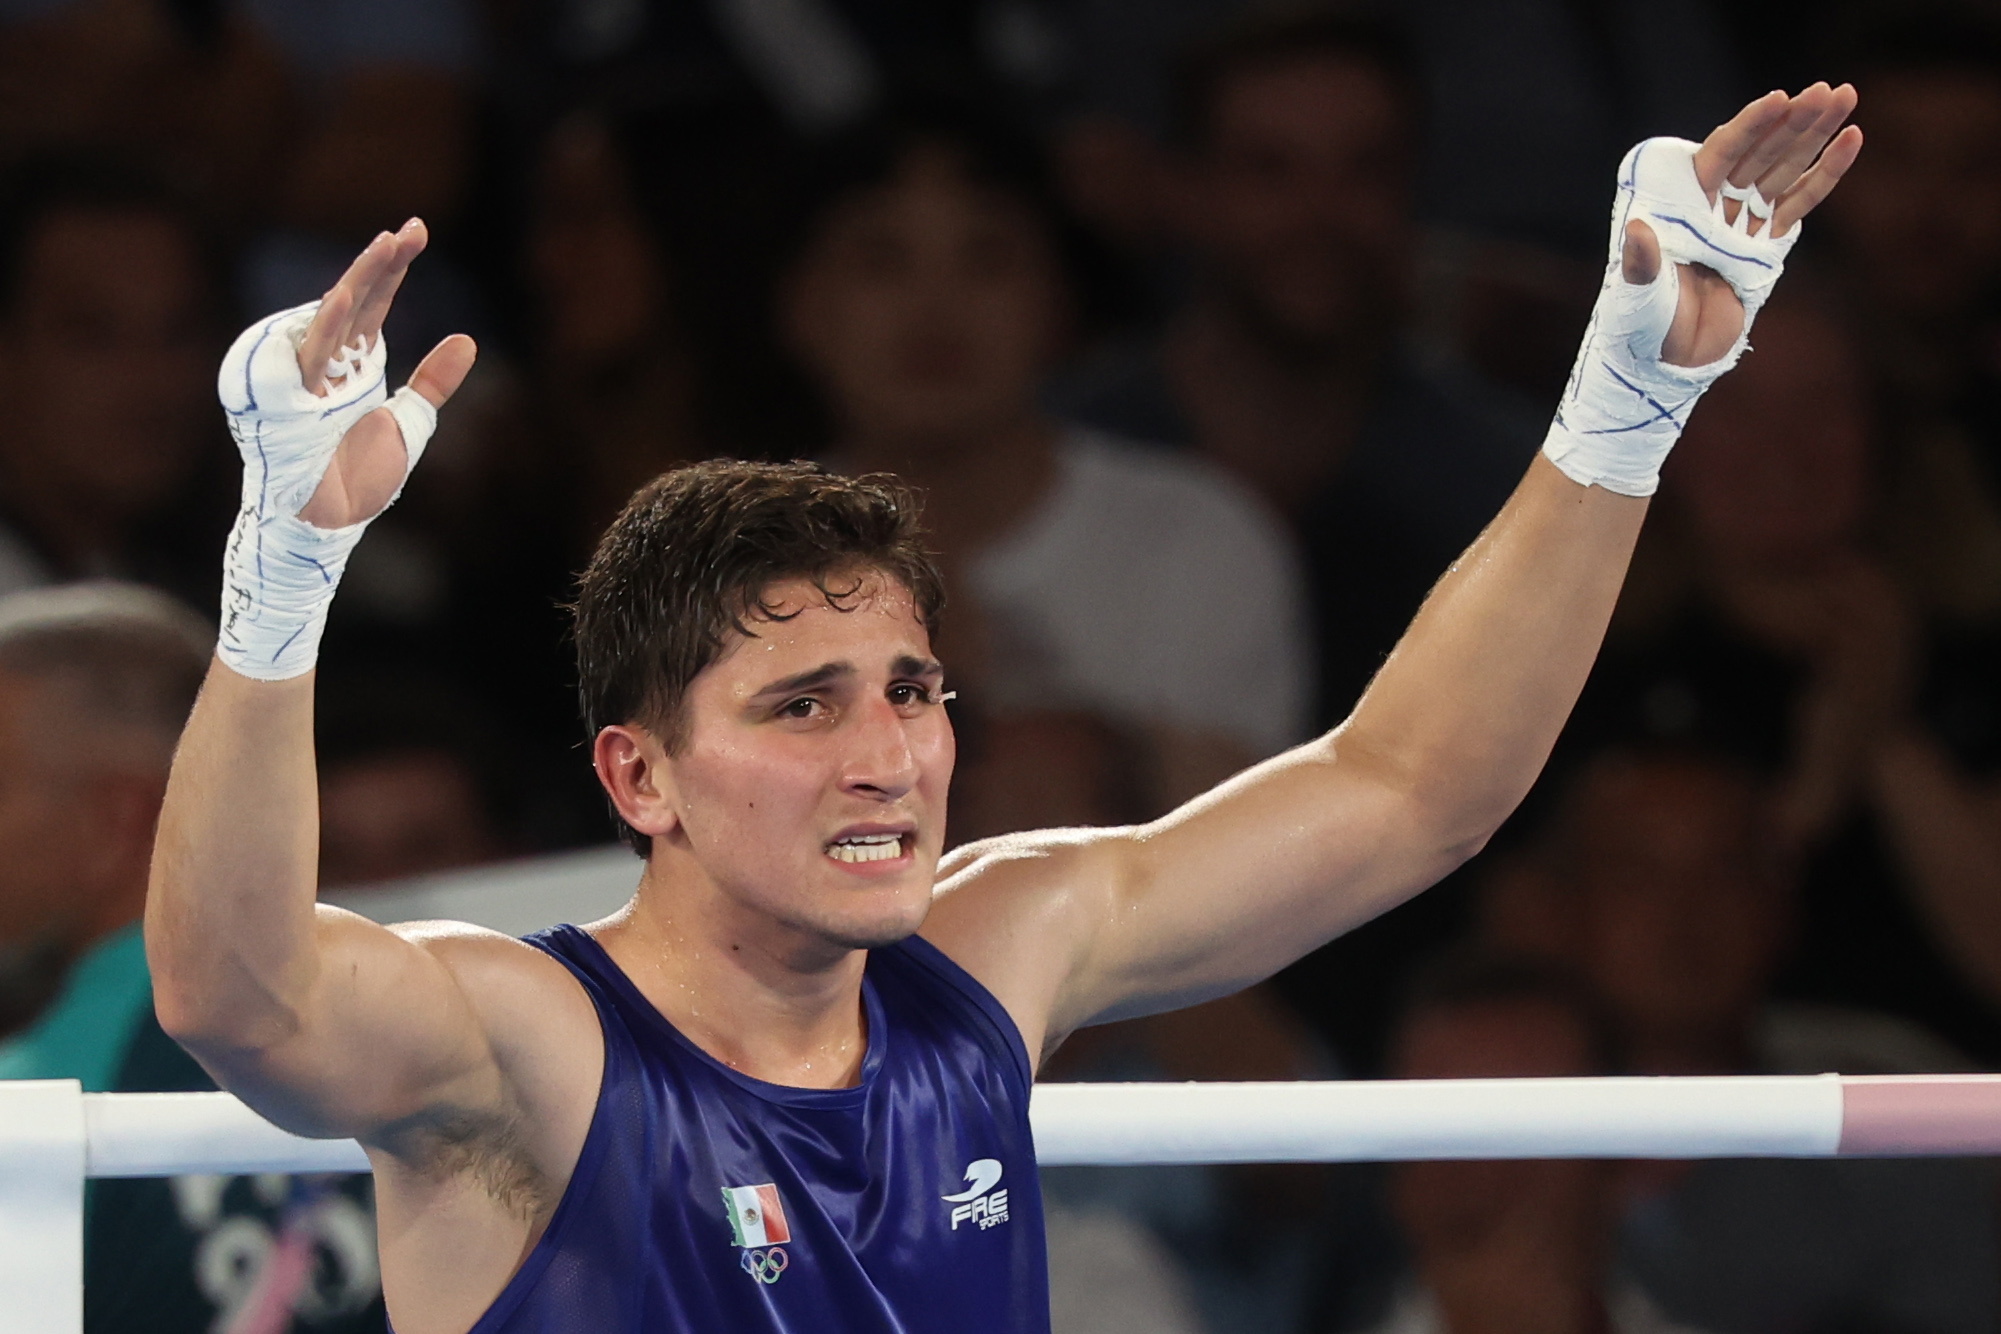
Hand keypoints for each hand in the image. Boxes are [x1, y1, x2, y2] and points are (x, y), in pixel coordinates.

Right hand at [295, 219, 476, 527]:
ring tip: (387, 245)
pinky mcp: (293, 400)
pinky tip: (346, 295)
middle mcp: (328, 362)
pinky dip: (328, 323)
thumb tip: (467, 340)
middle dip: (383, 264)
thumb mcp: (410, 422)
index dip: (394, 269)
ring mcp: (308, 378)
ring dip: (361, 280)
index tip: (416, 231)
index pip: (375, 304)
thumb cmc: (355, 476)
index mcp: (351, 362)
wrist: (326, 523)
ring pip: (335, 317)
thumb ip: (435, 381)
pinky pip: (310, 355)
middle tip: (412, 229)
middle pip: (357, 300)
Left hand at [1627, 84, 1863, 365]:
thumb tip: (1637, 229)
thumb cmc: (1639, 327)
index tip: (1779, 98)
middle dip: (1793, 121)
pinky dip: (1824, 173)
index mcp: (1679, 205)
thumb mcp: (1637, 294)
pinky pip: (1798, 202)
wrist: (1664, 364)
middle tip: (1829, 90)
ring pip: (1782, 169)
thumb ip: (1640, 262)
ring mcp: (1739, 224)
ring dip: (1814, 134)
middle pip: (1758, 153)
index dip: (1750, 126)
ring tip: (1845, 95)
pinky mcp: (1763, 247)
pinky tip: (1850, 140)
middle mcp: (1710, 207)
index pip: (1720, 154)